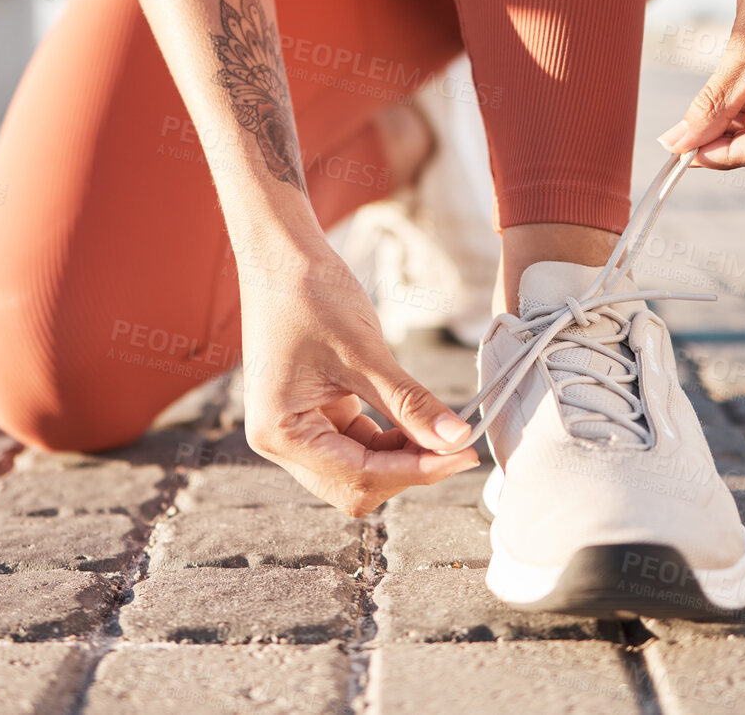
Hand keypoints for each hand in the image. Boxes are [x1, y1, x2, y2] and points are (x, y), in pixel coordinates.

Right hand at [237, 235, 479, 516]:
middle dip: (407, 471)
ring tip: (439, 429)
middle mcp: (281, 442)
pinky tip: (416, 421)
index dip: (417, 469)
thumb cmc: (310, 294)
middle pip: (356, 487)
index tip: (463, 454)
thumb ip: (409, 402)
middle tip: (456, 444)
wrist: (281, 257)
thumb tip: (455, 439)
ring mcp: (296, 431)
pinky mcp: (312, 417)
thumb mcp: (364, 351)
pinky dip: (390, 441)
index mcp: (280, 432)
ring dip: (401, 458)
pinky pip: (357, 448)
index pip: (359, 474)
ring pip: (359, 472)